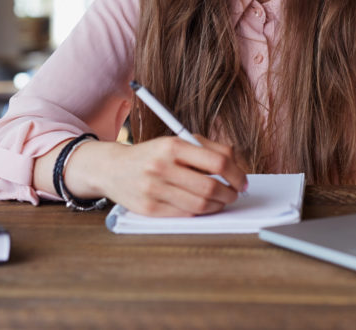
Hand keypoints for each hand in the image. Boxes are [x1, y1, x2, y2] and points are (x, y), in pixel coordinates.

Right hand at [83, 136, 247, 217]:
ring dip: (218, 205)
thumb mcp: (177, 141)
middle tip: (234, 194)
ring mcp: (153, 189)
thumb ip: (208, 149)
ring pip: (200, 204)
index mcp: (172, 146)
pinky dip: (200, 211)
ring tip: (221, 200)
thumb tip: (237, 166)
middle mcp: (161, 167)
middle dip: (230, 193)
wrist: (113, 168)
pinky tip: (203, 206)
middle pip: (210, 186)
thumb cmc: (153, 154)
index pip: (218, 161)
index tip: (242, 181)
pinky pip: (185, 214)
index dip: (237, 174)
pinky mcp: (148, 209)